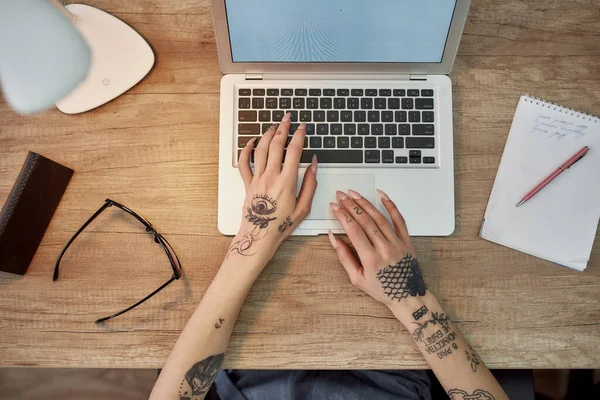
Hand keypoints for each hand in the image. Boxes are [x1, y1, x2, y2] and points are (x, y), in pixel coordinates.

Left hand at [227, 113, 317, 264]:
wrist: (259, 236)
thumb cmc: (281, 225)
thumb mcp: (304, 207)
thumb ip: (310, 184)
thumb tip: (313, 164)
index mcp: (287, 181)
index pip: (294, 151)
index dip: (299, 135)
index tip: (302, 127)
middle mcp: (271, 176)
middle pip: (276, 144)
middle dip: (283, 128)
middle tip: (287, 118)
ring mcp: (257, 178)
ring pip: (260, 149)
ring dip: (267, 134)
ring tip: (273, 126)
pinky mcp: (247, 183)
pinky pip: (244, 162)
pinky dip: (246, 149)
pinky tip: (251, 141)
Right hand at [327, 190, 426, 308]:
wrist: (408, 296)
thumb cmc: (382, 289)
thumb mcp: (357, 279)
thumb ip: (344, 257)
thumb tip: (333, 238)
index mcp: (370, 259)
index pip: (353, 230)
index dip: (342, 216)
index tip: (334, 206)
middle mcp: (384, 248)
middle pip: (365, 220)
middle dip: (350, 205)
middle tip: (340, 195)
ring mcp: (397, 243)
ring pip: (379, 217)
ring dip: (365, 203)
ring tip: (354, 194)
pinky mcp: (406, 240)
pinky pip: (399, 219)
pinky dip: (390, 205)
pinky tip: (382, 195)